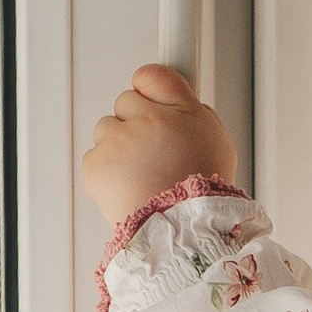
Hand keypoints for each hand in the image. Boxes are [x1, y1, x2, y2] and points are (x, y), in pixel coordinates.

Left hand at [81, 63, 238, 230]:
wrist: (180, 235)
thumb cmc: (201, 197)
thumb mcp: (217, 141)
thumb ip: (194, 112)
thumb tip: (177, 97)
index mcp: (179, 111)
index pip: (154, 75)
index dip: (151, 87)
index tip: (148, 92)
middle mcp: (146, 120)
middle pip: (127, 102)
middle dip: (136, 122)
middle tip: (155, 153)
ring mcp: (117, 141)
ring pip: (108, 130)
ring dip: (120, 148)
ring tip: (144, 176)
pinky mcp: (96, 165)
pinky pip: (95, 157)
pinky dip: (107, 172)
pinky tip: (129, 187)